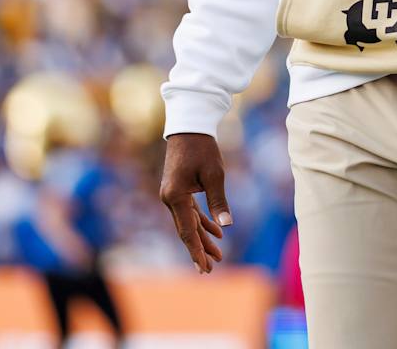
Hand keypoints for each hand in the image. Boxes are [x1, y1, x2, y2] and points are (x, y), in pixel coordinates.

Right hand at [158, 132, 230, 273]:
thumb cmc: (202, 148)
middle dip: (200, 249)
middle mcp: (169, 199)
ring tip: (218, 254)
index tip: (204, 268)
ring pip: (188, 223)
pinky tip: (216, 232)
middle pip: (186, 230)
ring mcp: (172, 195)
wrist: (189, 127)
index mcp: (175, 197)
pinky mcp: (177, 191)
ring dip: (203, 237)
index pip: (187, 231)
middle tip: (211, 269)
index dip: (197, 251)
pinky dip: (202, 222)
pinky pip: (190, 212)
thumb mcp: (214, 175)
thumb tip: (226, 226)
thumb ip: (218, 202)